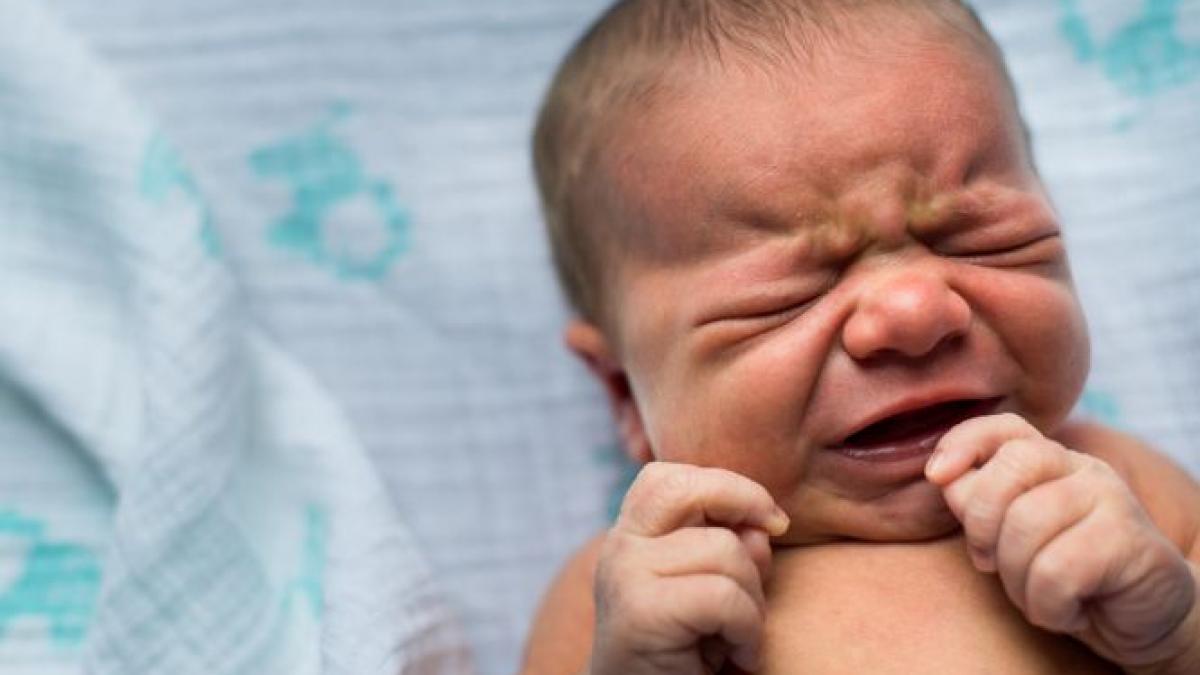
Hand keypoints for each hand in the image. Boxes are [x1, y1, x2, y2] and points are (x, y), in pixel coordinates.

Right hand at [589, 462, 788, 674]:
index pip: (672, 477)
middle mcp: (619, 547)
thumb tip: (762, 527)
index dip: (727, 485)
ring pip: (724, 550)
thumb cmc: (686, 656)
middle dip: (745, 506)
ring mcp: (624, 575)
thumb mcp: (715, 592)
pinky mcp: (640, 612)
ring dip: (753, 599)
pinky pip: (723, 596)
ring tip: (739, 635)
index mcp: (631, 537)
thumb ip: (734, 551)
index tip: (768, 521)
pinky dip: (747, 629)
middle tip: (768, 552)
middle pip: (689, 488)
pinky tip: (738, 656)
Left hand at [926, 413, 1198, 671]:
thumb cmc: (1064, 576)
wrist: (1143, 619)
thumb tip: (943, 476)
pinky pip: (1055, 570)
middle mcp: (1080, 469)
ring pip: (1026, 525)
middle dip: (982, 525)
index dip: (963, 442)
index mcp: (1048, 462)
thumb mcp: (1010, 538)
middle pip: (1009, 469)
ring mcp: (1110, 498)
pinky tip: (1068, 611)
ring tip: (1038, 594)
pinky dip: (1048, 605)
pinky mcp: (1130, 538)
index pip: (1003, 428)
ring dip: (1017, 578)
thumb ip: (978, 503)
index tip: (935, 475)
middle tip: (990, 564)